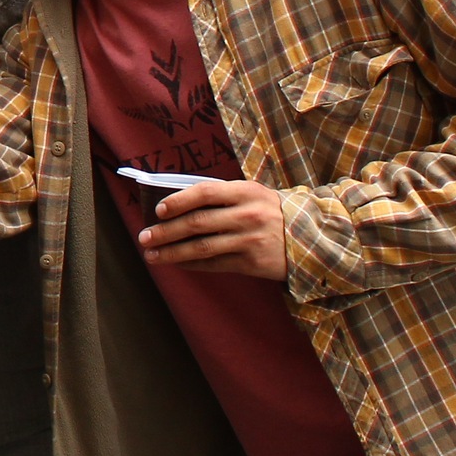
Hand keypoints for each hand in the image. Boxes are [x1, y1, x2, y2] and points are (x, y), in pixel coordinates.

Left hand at [141, 177, 285, 278]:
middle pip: (197, 223)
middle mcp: (246, 215)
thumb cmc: (271, 212)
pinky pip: (214, 264)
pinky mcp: (252, 263)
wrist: (311, 238)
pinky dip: (191, 264)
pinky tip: (176, 262)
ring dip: (172, 252)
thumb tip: (177, 202)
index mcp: (245, 192)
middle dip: (165, 231)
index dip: (178, 201)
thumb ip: (221, 196)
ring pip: (202, 247)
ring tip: (152, 254)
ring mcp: (249, 240)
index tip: (158, 210)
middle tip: (144, 237)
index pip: (204, 192)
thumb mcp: (252, 194)